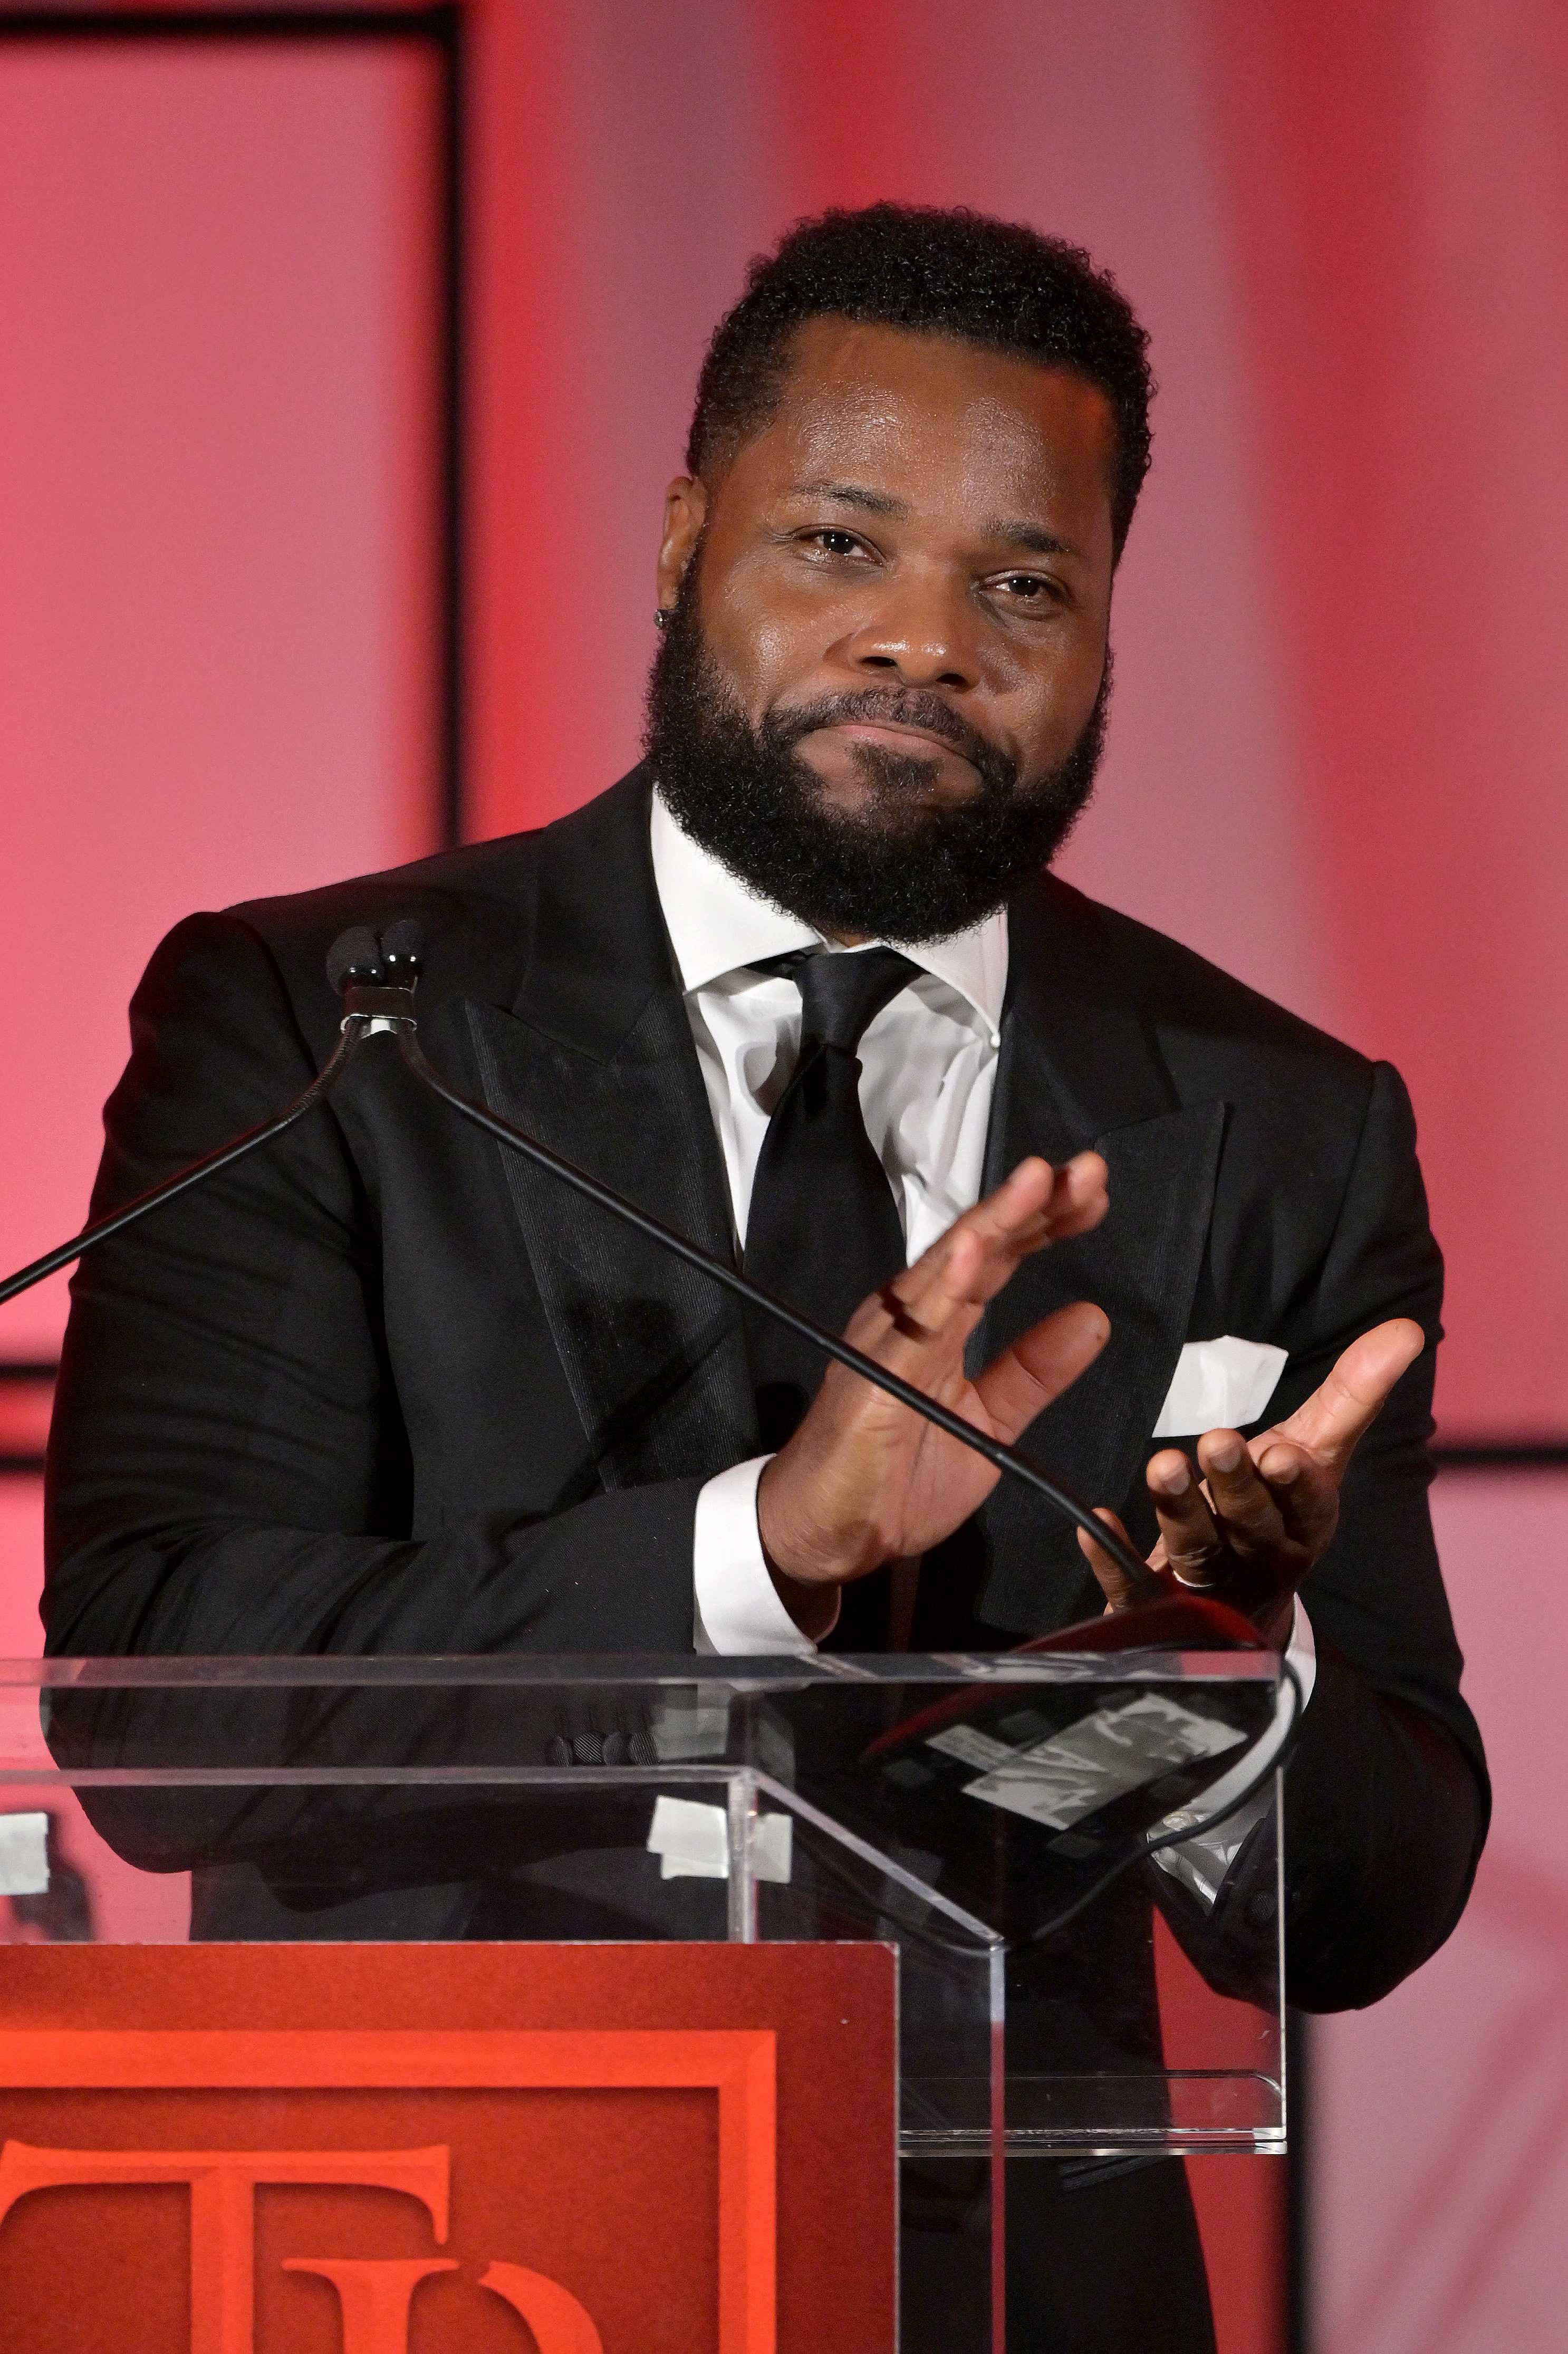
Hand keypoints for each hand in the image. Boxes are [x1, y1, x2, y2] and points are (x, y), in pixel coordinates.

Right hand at [757, 1154, 1110, 1637]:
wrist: (827, 1532)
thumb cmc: (893, 1477)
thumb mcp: (988, 1422)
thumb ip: (1034, 1371)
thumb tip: (1092, 1317)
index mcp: (939, 1320)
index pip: (999, 1257)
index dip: (1047, 1222)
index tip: (1094, 1193)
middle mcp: (911, 1315)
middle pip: (979, 1244)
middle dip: (1034, 1204)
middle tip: (1088, 1169)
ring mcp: (888, 1339)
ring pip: (949, 1267)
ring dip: (996, 1221)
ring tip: (1039, 1182)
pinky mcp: (872, 1376)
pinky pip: (914, 1325)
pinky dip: (944, 1284)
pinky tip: (975, 1251)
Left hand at [1078, 1318, 1425, 1644]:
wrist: (1235, 1599)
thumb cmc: (1276, 1505)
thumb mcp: (1315, 1449)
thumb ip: (1353, 1392)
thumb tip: (1409, 1330)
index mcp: (1304, 1526)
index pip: (1308, 1507)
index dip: (1298, 1485)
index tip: (1285, 1453)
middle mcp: (1262, 1565)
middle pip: (1251, 1529)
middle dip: (1236, 1488)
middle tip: (1215, 1442)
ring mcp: (1210, 1593)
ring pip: (1197, 1554)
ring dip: (1178, 1510)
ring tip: (1161, 1466)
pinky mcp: (1155, 1610)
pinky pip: (1131, 1587)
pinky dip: (1112, 1556)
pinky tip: (1093, 1523)